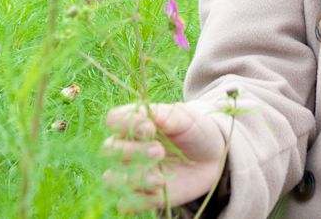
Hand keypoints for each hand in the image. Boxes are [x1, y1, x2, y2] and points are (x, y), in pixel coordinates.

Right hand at [102, 100, 227, 212]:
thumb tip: (145, 118)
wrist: (212, 157)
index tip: (150, 127)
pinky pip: (125, 204)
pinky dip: (140, 200)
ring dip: (134, 178)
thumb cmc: (195, 130)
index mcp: (135, 123)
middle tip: (159, 151)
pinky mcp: (142, 195)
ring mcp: (133, 173)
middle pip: (108, 150)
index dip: (125, 123)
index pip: (113, 120)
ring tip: (160, 178)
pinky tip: (159, 192)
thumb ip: (164, 115)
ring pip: (111, 180)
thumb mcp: (185, 117)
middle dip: (132, 151)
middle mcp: (128, 148)